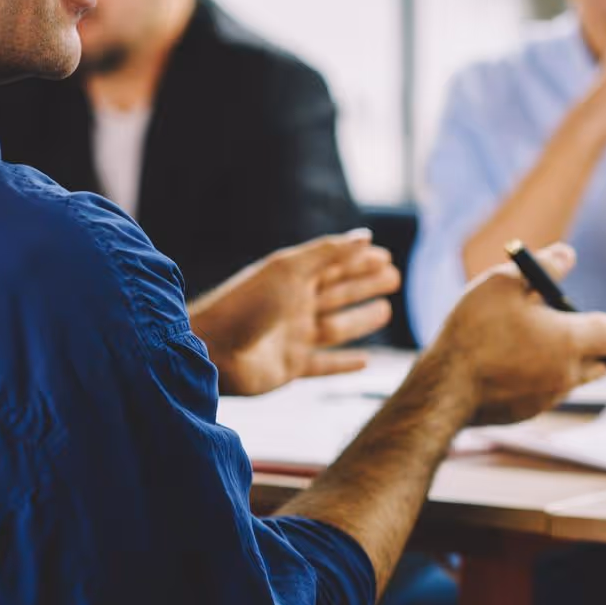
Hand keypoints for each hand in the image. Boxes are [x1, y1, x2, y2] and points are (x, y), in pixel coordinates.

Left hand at [188, 230, 399, 395]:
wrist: (210, 350)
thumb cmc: (246, 304)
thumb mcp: (289, 269)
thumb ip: (328, 253)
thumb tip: (365, 236)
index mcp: (291, 279)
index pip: (333, 266)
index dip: (359, 261)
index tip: (387, 257)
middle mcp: (293, 306)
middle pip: (338, 293)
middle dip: (365, 285)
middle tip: (394, 278)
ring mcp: (292, 338)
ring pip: (336, 328)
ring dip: (361, 320)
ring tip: (386, 311)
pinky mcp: (290, 368)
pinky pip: (324, 366)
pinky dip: (345, 364)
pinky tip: (366, 361)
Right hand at [423, 242, 605, 426]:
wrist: (442, 391)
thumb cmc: (474, 331)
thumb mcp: (505, 283)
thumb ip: (543, 266)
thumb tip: (568, 255)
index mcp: (570, 342)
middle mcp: (567, 375)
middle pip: (602, 362)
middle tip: (599, 326)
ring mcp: (547, 399)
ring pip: (573, 377)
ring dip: (572, 358)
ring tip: (547, 337)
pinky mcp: (526, 413)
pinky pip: (547, 390)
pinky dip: (545, 373)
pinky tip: (518, 360)